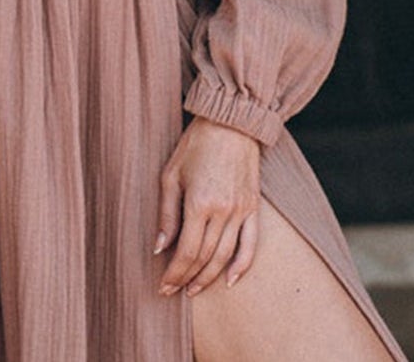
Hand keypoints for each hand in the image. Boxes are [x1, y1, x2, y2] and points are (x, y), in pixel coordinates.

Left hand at [155, 117, 260, 298]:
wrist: (230, 123)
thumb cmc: (195, 145)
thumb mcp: (171, 174)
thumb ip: (166, 213)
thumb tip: (160, 248)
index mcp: (199, 203)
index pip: (186, 252)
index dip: (174, 273)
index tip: (163, 286)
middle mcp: (223, 211)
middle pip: (204, 258)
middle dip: (187, 278)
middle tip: (173, 291)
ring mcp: (241, 211)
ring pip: (225, 256)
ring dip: (209, 277)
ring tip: (194, 289)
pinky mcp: (253, 208)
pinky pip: (251, 244)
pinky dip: (241, 266)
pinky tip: (230, 281)